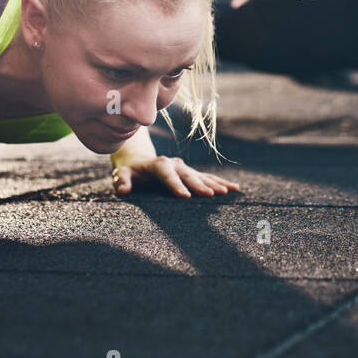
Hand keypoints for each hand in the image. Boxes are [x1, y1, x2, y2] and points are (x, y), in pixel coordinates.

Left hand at [111, 155, 239, 197]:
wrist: (138, 161)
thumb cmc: (129, 171)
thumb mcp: (122, 175)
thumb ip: (122, 182)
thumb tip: (123, 190)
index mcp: (158, 164)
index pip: (167, 174)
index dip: (175, 184)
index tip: (185, 197)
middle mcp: (174, 164)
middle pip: (188, 175)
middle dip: (200, 185)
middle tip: (212, 196)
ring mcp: (184, 168)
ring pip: (201, 176)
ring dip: (214, 184)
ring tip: (227, 193)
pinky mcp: (191, 173)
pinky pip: (208, 177)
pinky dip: (221, 182)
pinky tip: (235, 189)